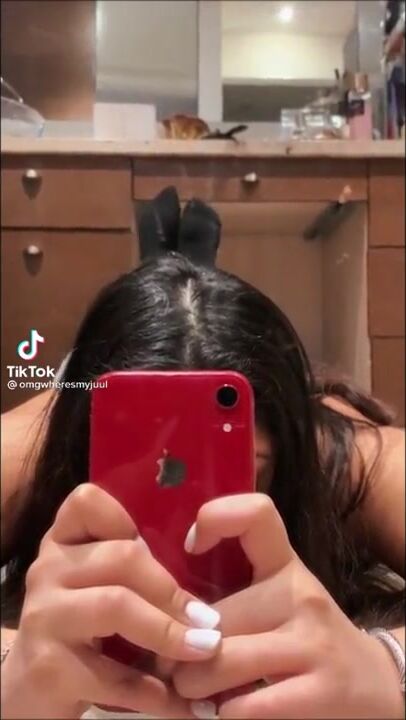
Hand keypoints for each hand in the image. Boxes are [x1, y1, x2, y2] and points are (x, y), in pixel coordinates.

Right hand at [1, 484, 221, 718]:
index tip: (155, 545)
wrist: (28, 691)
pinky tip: (180, 702)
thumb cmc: (80, 628)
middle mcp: (47, 570)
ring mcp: (44, 617)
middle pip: (121, 557)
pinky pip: (111, 674)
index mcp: (63, 541)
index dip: (125, 517)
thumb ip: (130, 565)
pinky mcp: (47, 668)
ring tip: (205, 650)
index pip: (87, 501)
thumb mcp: (95, 584)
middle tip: (209, 620)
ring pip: (116, 605)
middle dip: (172, 589)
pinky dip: (152, 691)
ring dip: (169, 632)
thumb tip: (204, 556)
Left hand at [174, 494, 403, 718]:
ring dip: (190, 684)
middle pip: (214, 613)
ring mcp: (312, 642)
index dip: (215, 517)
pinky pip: (246, 706)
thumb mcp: (279, 598)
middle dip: (175, 644)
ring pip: (220, 659)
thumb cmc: (307, 635)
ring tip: (187, 690)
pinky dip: (223, 714)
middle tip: (165, 661)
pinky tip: (222, 711)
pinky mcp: (320, 692)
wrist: (376, 685)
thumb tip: (157, 595)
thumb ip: (233, 587)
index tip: (190, 549)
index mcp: (285, 564)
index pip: (256, 513)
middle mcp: (300, 594)